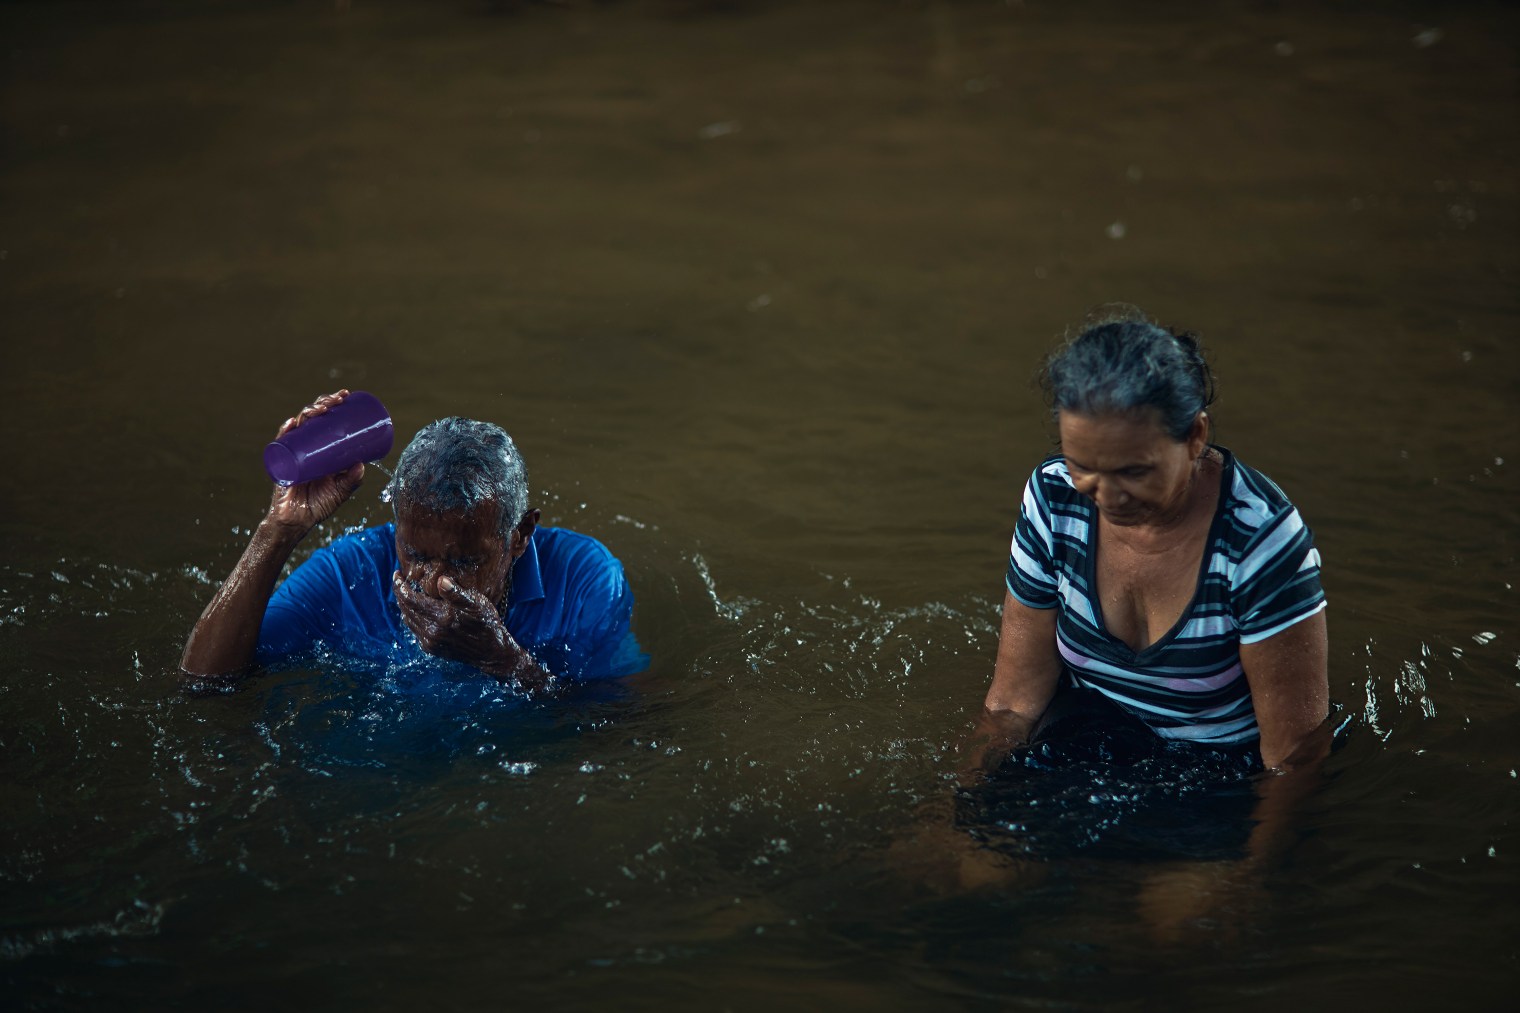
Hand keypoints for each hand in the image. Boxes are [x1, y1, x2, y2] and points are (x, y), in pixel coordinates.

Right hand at [267, 390, 364, 533]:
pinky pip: (281, 444)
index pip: (324, 419)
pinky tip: (293, 424)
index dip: (332, 404)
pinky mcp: (282, 463)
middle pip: (312, 418)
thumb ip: (352, 480)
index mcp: (319, 448)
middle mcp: (305, 446)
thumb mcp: (340, 491)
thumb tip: (363, 465)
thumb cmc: (318, 505)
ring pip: (299, 426)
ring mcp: (293, 452)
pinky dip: (285, 433)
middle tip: (337, 400)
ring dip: (309, 412)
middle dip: (323, 403)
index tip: (345, 396)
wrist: (297, 522)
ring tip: (322, 409)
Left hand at [393, 573, 545, 688]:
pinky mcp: (432, 648)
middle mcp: (431, 631)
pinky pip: (415, 630)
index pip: (410, 599)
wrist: (492, 653)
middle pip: (406, 609)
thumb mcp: (476, 604)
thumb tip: (441, 580)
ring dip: (404, 606)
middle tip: (399, 581)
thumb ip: (456, 593)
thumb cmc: (486, 623)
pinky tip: (416, 611)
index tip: (398, 574)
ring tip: (405, 593)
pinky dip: (412, 618)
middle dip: (400, 594)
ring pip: (408, 620)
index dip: (401, 586)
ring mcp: (430, 642)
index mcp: (441, 617)